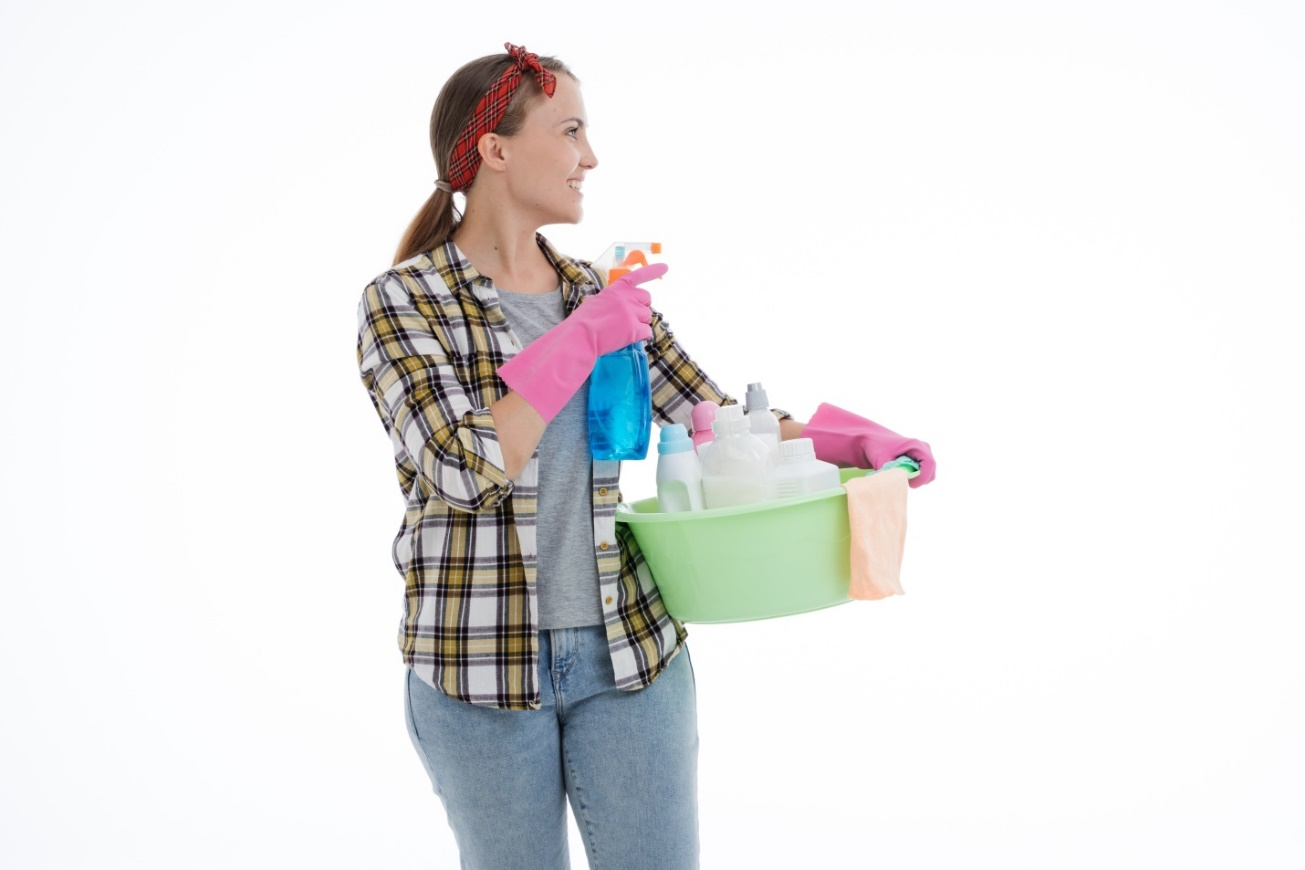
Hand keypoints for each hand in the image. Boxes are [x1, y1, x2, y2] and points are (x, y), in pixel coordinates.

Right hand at [497, 263, 665, 422]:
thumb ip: (610, 300)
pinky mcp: (634, 329)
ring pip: (647, 318)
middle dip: (641, 309)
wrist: (579, 337)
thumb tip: (616, 306)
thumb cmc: (582, 323)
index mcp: (616, 290)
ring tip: (621, 331)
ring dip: (639, 325)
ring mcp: (631, 313)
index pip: (637, 276)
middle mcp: (626, 298)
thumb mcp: (595, 303)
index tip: (666, 267)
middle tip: (628, 319)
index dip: (652, 271)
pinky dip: (640, 337)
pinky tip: (628, 339)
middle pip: (647, 300)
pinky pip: (647, 332)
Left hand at [803, 402, 935, 487]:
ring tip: (900, 476)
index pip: (929, 464)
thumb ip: (890, 472)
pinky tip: (900, 474)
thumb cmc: (874, 447)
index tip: (911, 485)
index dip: (923, 477)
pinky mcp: (918, 458)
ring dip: (917, 478)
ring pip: (928, 473)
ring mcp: (922, 452)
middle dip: (920, 480)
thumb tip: (891, 486)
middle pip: (931, 470)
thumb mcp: (881, 460)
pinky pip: (923, 472)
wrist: (869, 439)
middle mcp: (922, 447)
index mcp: (915, 445)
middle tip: (903, 482)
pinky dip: (914, 477)